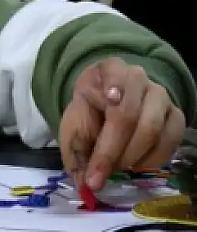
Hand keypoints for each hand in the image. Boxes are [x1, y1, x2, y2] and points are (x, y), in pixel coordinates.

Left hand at [60, 57, 185, 190]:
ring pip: (154, 130)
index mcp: (109, 69)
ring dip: (132, 157)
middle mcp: (139, 79)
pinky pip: (171, 141)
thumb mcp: (75, 122)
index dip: (112, 98)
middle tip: (98, 174)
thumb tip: (82, 183)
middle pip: (131, 116)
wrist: (107, 101)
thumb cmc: (90, 110)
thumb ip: (76, 148)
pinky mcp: (176, 117)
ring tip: (115, 167)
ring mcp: (161, 97)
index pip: (113, 89)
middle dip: (112, 151)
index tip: (105, 116)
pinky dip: (152, 160)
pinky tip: (135, 165)